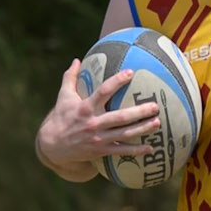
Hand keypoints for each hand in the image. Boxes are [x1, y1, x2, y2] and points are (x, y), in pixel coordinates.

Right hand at [34, 59, 162, 173]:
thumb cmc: (61, 117)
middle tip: (155, 106)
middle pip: (120, 117)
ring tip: (157, 122)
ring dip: (142, 129)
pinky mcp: (101, 151)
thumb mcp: (63, 96)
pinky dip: (136, 151)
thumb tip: (76, 60)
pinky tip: (151, 148)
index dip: (117, 82)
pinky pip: (121, 151)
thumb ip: (70, 78)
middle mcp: (93, 123)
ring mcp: (99, 139)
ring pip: (124, 134)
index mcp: (85, 108)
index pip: (103, 92)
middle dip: (138, 112)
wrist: (52, 145)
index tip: (130, 72)